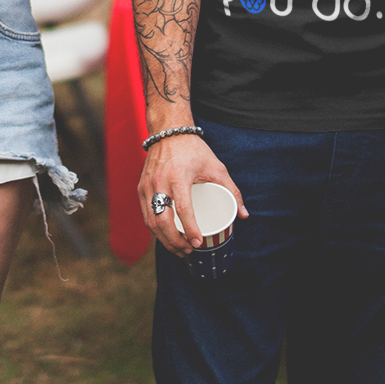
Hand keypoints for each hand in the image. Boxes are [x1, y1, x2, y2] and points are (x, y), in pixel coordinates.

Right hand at [138, 133, 246, 256]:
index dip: (190, 229)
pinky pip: (146, 214)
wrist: (168, 131)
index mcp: (178, 176)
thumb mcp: (216, 167)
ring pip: (151, 221)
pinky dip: (155, 229)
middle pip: (162, 220)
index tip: (198, 243)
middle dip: (175, 242)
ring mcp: (147, 186)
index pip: (182, 208)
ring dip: (163, 239)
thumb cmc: (194, 149)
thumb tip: (243, 214)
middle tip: (188, 251)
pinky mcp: (141, 188)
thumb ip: (232, 190)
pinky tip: (165, 236)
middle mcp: (159, 182)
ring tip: (179, 249)